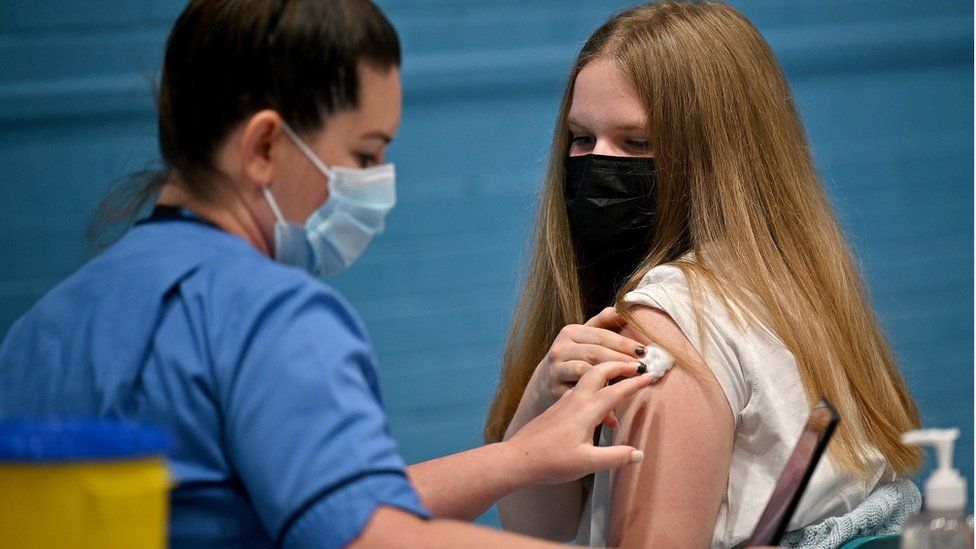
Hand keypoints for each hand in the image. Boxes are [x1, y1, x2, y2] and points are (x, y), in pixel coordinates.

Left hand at [507, 361, 653, 485]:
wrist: (517, 458)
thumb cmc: (552, 461)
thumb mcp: (588, 463)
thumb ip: (615, 457)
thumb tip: (639, 453)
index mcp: (586, 410)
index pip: (616, 390)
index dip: (635, 382)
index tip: (651, 374)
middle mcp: (576, 400)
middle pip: (600, 371)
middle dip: (619, 364)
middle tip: (637, 364)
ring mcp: (565, 401)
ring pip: (588, 375)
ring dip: (606, 369)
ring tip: (620, 373)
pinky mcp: (558, 407)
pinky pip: (580, 385)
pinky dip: (594, 380)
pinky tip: (597, 394)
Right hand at [528, 307, 646, 413]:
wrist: (546, 381)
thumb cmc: (576, 356)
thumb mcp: (585, 336)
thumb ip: (604, 322)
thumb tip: (624, 307)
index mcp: (570, 332)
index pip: (601, 336)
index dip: (623, 343)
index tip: (644, 351)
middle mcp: (560, 349)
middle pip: (594, 353)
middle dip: (620, 360)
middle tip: (641, 368)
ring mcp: (555, 370)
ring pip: (584, 371)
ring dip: (609, 378)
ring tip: (630, 384)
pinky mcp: (553, 391)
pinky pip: (579, 396)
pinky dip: (596, 405)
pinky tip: (614, 417)